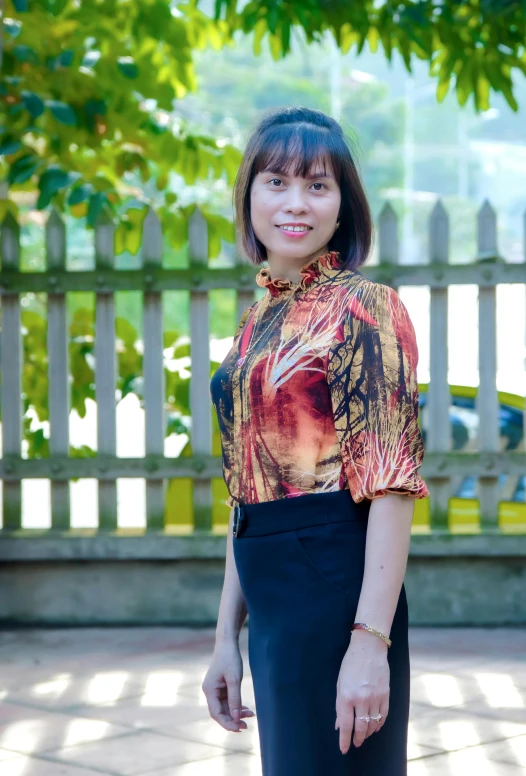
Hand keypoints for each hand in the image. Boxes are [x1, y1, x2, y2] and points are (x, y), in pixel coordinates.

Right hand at [201, 639, 255, 731]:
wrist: (227, 643)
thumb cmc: (230, 658)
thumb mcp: (234, 679)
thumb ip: (235, 699)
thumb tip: (235, 718)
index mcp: (209, 690)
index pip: (216, 713)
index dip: (227, 723)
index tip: (239, 728)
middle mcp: (210, 691)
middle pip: (220, 712)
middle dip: (233, 720)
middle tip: (247, 726)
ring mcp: (215, 689)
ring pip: (225, 707)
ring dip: (236, 713)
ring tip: (251, 715)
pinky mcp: (221, 687)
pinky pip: (227, 701)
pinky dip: (236, 705)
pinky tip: (246, 709)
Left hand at [335, 632, 389, 752]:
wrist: (369, 648)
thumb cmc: (350, 664)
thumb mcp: (340, 683)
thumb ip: (340, 705)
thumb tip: (339, 724)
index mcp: (346, 696)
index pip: (346, 725)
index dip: (344, 739)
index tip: (344, 749)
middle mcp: (361, 699)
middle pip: (360, 727)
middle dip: (357, 739)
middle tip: (355, 744)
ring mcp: (375, 698)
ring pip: (372, 724)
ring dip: (367, 733)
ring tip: (363, 736)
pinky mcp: (386, 695)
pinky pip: (383, 715)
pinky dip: (379, 724)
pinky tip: (375, 727)